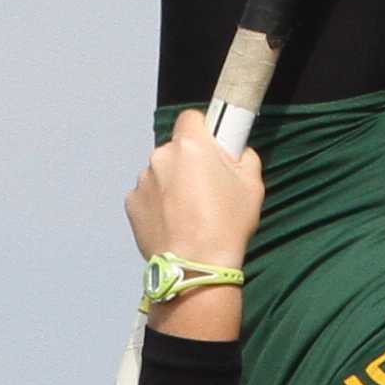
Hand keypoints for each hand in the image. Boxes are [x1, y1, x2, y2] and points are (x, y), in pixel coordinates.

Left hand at [127, 110, 262, 318]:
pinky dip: (159, 204)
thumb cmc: (226, 225)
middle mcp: (161, 156)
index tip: (214, 147)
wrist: (195, 268)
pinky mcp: (132, 204)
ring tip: (190, 213)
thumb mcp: (253, 185)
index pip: (192, 117)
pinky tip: (174, 223)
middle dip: (189, 161)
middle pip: (176, 148)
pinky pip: (149, 195)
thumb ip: (243, 157)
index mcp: (190, 145)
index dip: (204, 130)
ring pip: (161, 172)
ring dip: (172, 184)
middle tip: (207, 187)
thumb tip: (235, 152)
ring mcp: (143, 181)